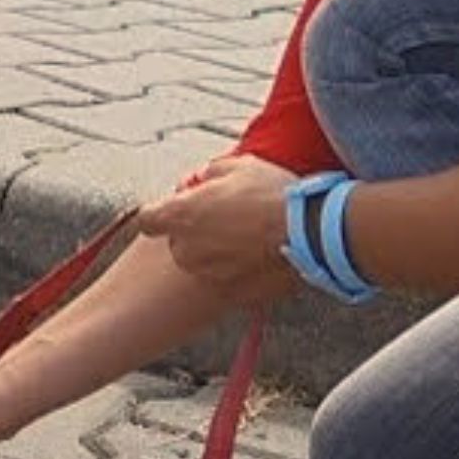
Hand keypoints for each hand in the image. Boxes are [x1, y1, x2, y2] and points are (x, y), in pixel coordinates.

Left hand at [139, 155, 298, 301]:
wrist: (312, 233)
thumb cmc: (275, 195)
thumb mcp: (239, 165)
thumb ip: (209, 173)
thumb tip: (201, 178)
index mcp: (181, 215)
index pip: (146, 220)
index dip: (160, 213)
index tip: (175, 209)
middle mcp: (187, 249)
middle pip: (177, 243)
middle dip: (195, 232)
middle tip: (226, 217)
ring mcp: (208, 275)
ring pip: (201, 263)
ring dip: (215, 253)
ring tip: (248, 236)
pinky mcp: (231, 293)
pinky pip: (227, 280)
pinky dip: (238, 271)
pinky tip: (260, 255)